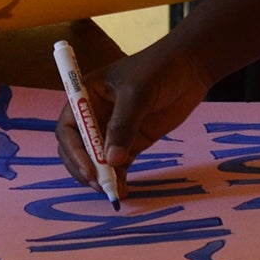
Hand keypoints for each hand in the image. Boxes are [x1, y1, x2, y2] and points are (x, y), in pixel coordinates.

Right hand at [55, 41, 212, 187]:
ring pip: (98, 160)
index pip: (69, 128)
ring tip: (114, 193)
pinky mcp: (132, 141)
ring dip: (102, 177)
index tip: (89, 170)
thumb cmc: (158, 69)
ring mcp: (114, 130)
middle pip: (78, 148)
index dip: (74, 151)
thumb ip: (123, 125)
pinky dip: (118, 177)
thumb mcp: (138, 92)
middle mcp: (95, 115)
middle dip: (85, 168)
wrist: (190, 66)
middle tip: (101, 185)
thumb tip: (111, 160)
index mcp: (87, 96)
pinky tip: (124, 190)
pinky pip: (119, 163)